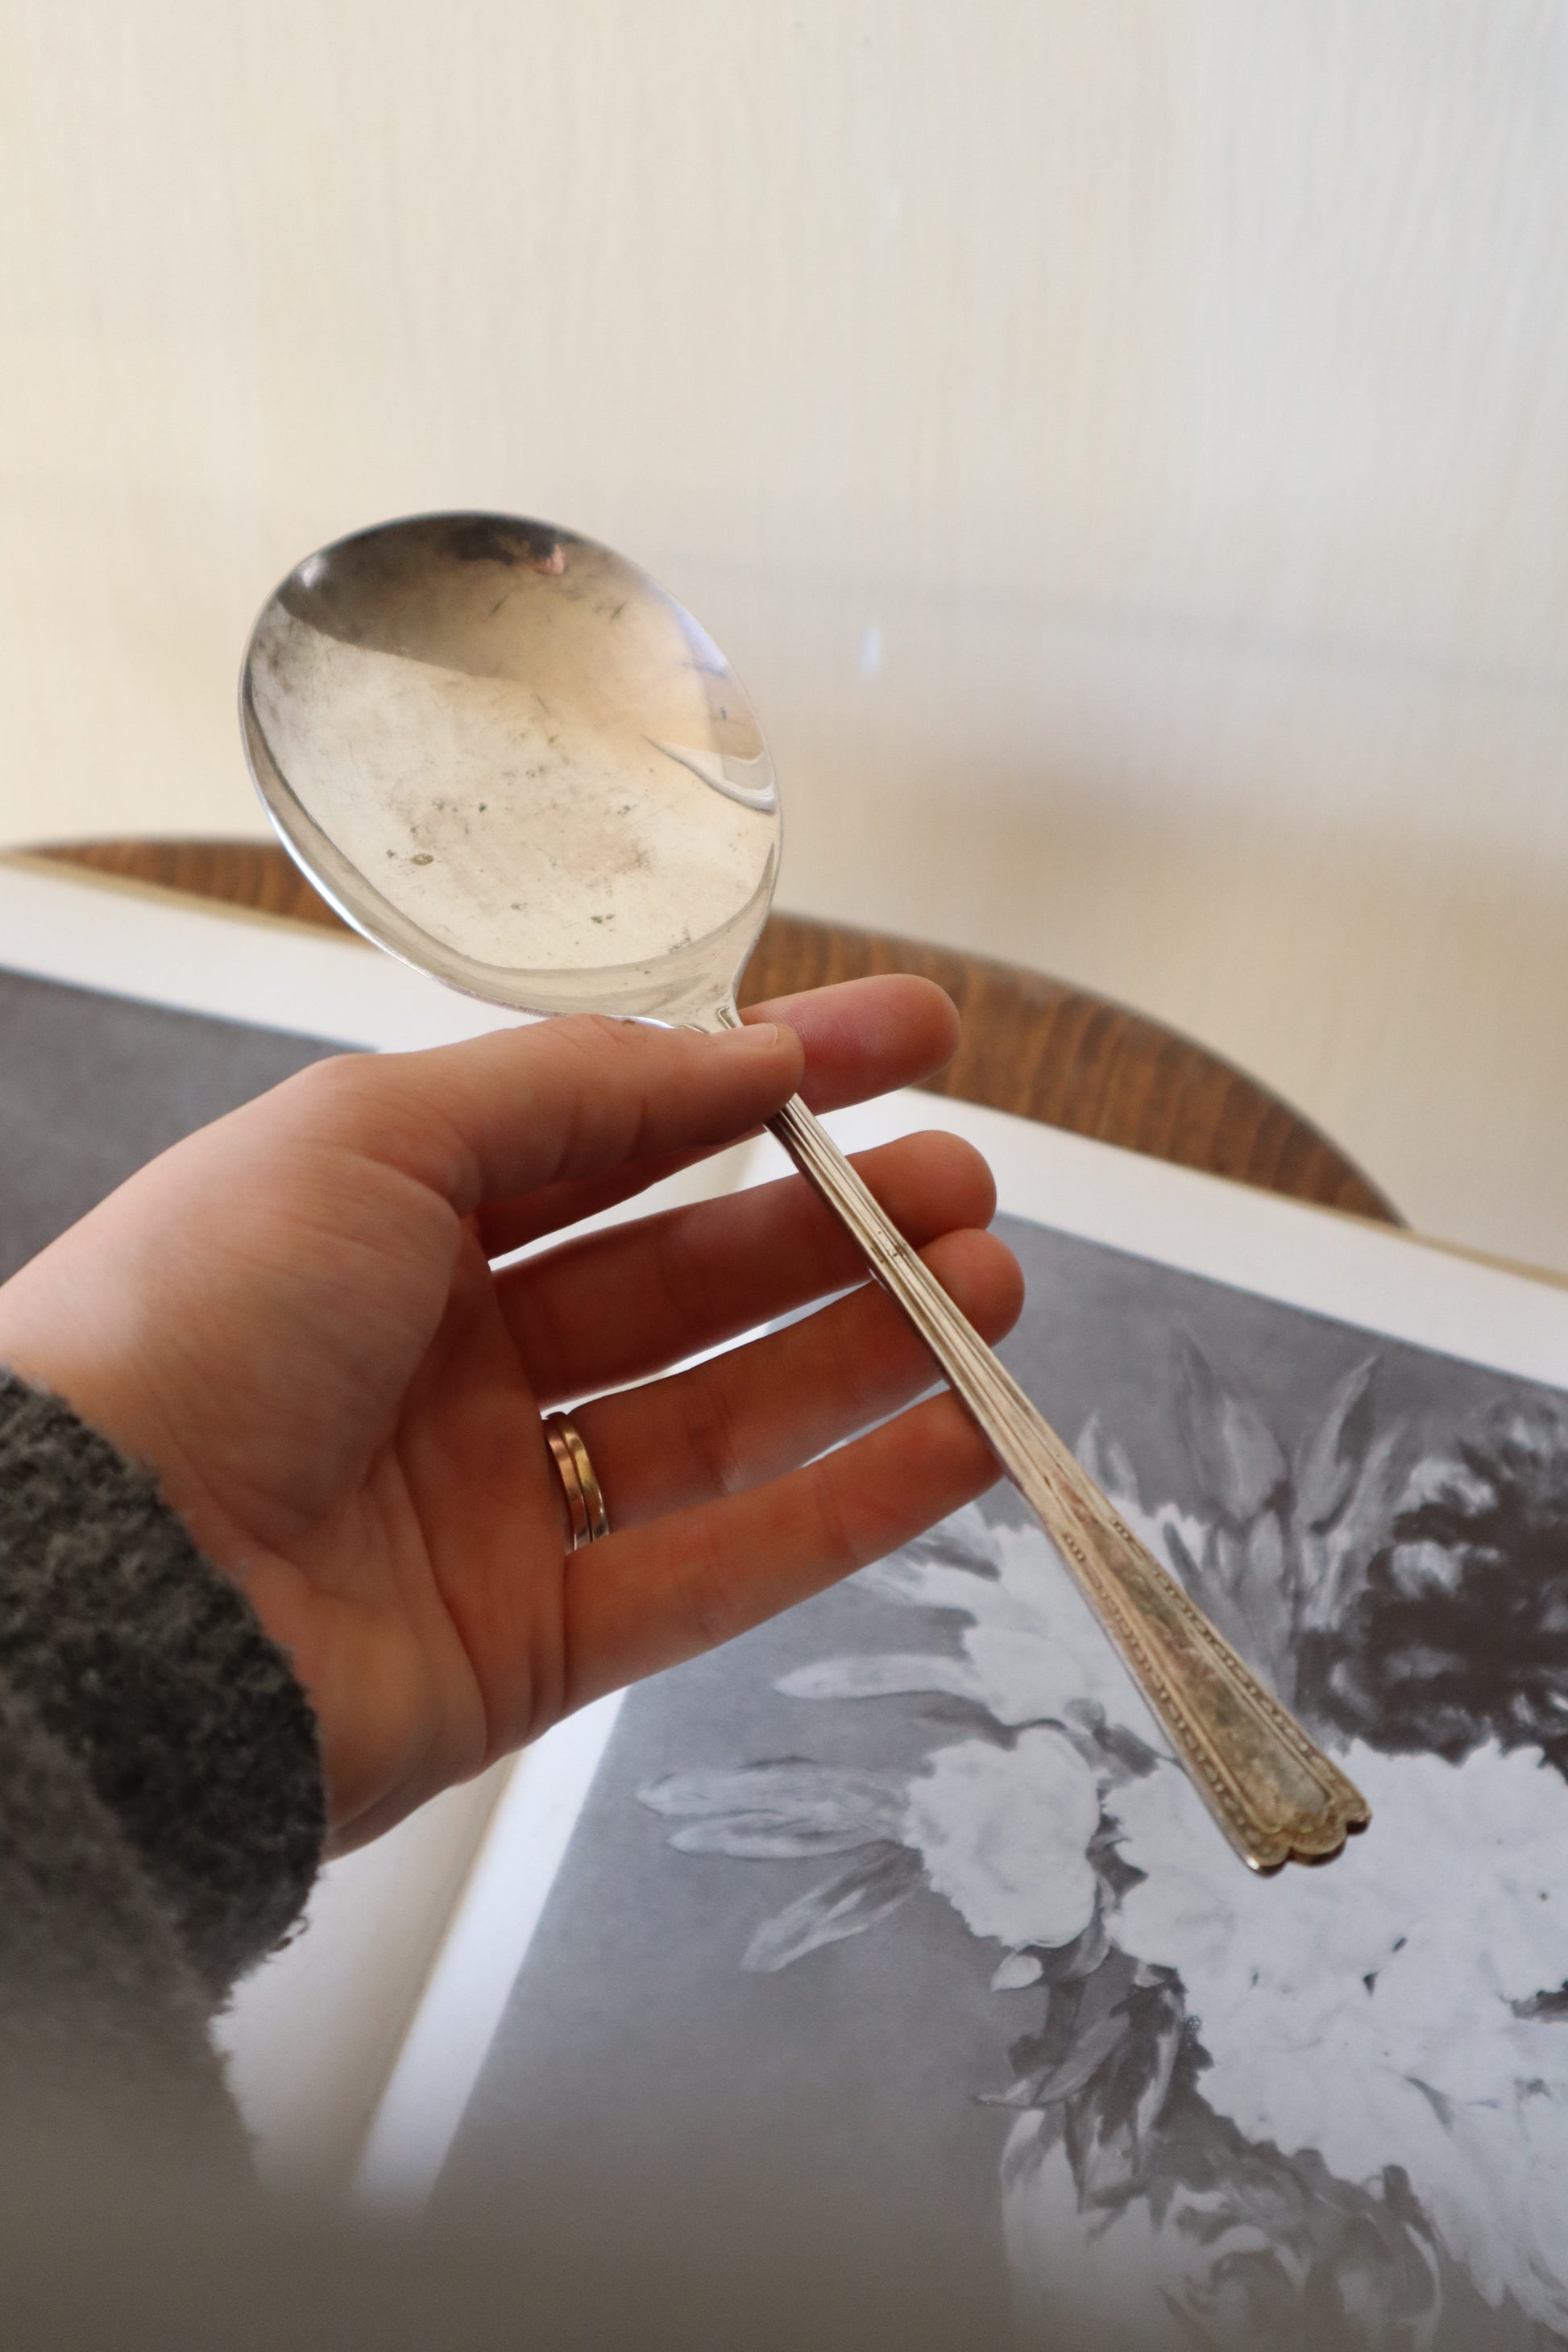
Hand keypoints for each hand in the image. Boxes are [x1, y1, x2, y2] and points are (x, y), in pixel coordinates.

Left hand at [0, 980, 1020, 1849]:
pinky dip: (845, 1506)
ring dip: (867, 1350)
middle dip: (838, 1222)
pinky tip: (955, 1438)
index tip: (908, 1042)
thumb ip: (570, 1091)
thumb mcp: (371, 1136)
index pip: (622, 1129)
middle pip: (688, 1277)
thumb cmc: (191, 1324)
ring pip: (724, 1416)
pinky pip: (719, 1564)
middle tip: (967, 1184)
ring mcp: (498, 1504)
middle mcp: (450, 1356)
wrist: (91, 1593)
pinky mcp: (536, 1645)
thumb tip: (738, 1057)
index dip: (768, 1080)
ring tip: (994, 1287)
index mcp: (394, 1218)